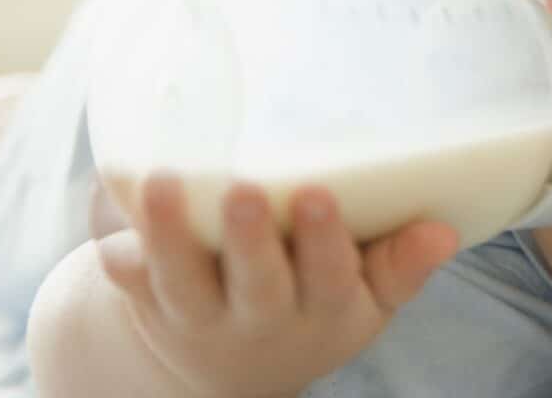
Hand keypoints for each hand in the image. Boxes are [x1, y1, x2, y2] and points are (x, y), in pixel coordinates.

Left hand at [95, 173, 458, 397]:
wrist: (230, 368)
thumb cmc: (311, 309)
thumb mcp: (366, 301)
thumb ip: (402, 266)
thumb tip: (443, 230)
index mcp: (322, 308)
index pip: (330, 278)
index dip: (325, 243)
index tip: (320, 195)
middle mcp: (260, 316)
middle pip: (257, 284)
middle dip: (252, 241)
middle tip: (245, 191)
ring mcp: (201, 312)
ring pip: (182, 280)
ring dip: (170, 234)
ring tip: (159, 183)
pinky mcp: (152, 301)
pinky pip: (129, 275)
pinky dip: (116, 239)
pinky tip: (107, 198)